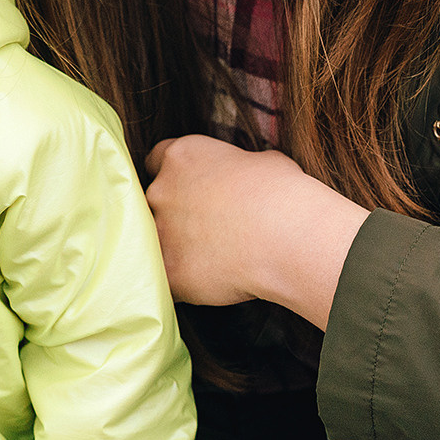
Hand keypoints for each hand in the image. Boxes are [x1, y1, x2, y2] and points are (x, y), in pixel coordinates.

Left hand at [143, 135, 368, 328]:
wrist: (286, 235)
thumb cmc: (282, 191)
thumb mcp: (262, 161)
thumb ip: (237, 167)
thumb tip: (245, 175)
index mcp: (182, 156)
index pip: (157, 160)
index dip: (175, 176)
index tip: (190, 188)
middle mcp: (162, 190)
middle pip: (153, 202)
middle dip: (173, 213)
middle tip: (205, 227)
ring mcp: (161, 232)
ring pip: (156, 242)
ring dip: (175, 248)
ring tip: (209, 258)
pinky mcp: (170, 271)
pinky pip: (169, 279)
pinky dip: (184, 282)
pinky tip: (210, 282)